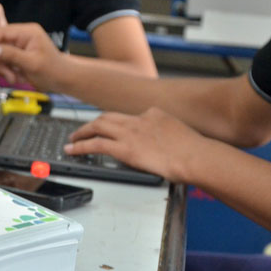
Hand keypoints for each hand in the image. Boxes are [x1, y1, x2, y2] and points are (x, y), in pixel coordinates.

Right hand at [0, 23, 64, 91]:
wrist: (65, 80)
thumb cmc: (53, 70)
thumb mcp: (31, 63)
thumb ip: (11, 55)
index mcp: (28, 32)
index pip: (2, 32)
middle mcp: (23, 36)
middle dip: (1, 62)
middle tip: (8, 76)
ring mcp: (20, 46)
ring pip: (1, 55)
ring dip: (6, 69)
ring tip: (15, 79)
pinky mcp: (19, 55)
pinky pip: (6, 61)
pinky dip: (10, 71)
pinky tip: (19, 77)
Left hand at [64, 107, 206, 182]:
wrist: (198, 157)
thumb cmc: (196, 152)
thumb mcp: (180, 135)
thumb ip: (166, 136)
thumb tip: (163, 147)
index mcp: (153, 114)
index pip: (128, 117)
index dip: (115, 125)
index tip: (109, 131)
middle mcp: (139, 119)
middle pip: (107, 117)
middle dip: (92, 124)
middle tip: (81, 131)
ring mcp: (131, 133)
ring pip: (97, 126)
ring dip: (81, 133)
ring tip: (71, 140)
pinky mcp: (125, 148)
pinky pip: (96, 144)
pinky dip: (81, 146)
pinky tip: (72, 150)